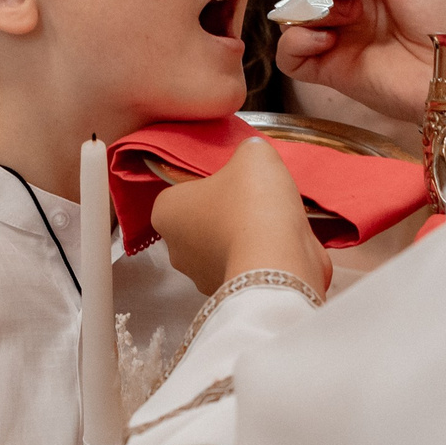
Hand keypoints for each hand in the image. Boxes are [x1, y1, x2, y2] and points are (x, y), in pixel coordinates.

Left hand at [151, 136, 329, 298]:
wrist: (279, 261)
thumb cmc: (252, 204)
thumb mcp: (253, 155)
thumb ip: (247, 151)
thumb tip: (252, 157)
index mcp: (165, 212)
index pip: (181, 190)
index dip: (208, 182)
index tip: (232, 180)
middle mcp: (175, 249)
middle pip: (200, 221)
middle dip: (224, 212)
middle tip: (254, 199)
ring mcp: (200, 277)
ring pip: (220, 247)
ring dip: (242, 237)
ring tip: (272, 223)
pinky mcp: (228, 293)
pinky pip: (242, 267)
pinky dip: (258, 258)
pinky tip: (279, 246)